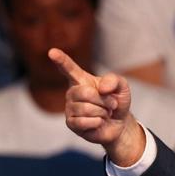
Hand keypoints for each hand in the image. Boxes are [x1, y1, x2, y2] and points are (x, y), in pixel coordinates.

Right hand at [48, 48, 144, 165]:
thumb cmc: (116, 102)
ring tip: (104, 113)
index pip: (69, 68)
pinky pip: (83, 122)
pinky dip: (97, 123)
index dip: (61, 60)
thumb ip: (114, 81)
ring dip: (102, 112)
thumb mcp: (121, 87)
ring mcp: (70, 108)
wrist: (119, 123)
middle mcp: (72, 92)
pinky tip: (99, 122)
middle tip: (111, 105)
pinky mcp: (71, 123)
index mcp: (81, 80)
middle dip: (104, 100)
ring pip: (86, 109)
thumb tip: (101, 88)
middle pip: (85, 93)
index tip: (52, 52)